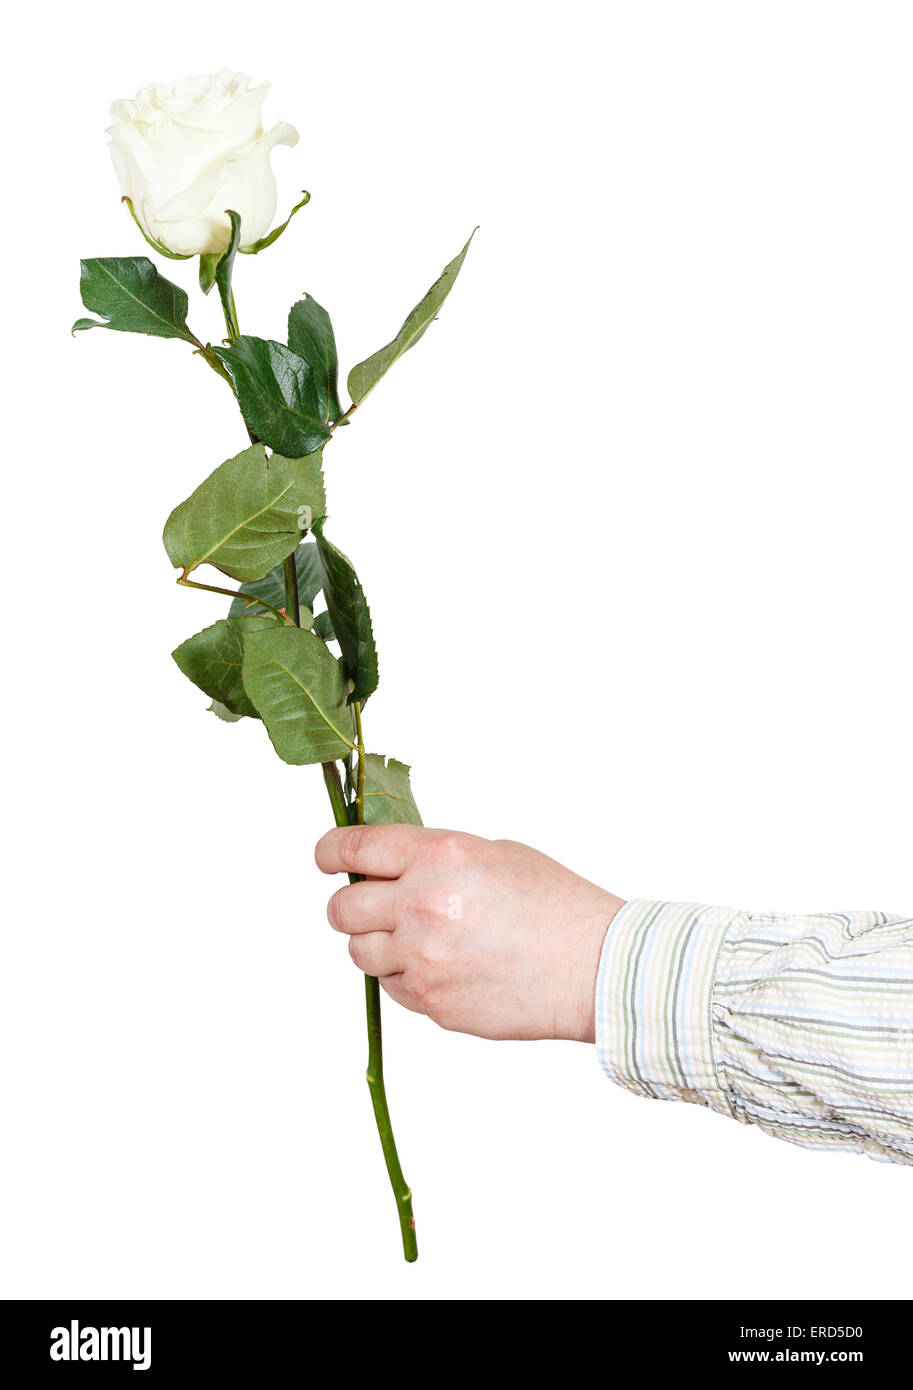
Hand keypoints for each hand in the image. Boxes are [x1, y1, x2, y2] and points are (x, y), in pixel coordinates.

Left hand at [315, 826, 624, 1041]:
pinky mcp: (432, 1003)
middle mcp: (421, 906)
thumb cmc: (556, 905)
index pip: (353, 849)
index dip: (330, 852)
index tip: (326, 857)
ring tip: (417, 939)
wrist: (595, 967)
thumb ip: (436, 859)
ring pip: (360, 953)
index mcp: (437, 857)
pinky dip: (407, 977)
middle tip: (370, 905)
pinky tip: (446, 967)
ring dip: (376, 944)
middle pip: (341, 909)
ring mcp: (423, 960)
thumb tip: (392, 867)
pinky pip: (393, 988)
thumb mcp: (495, 853)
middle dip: (350, 905)